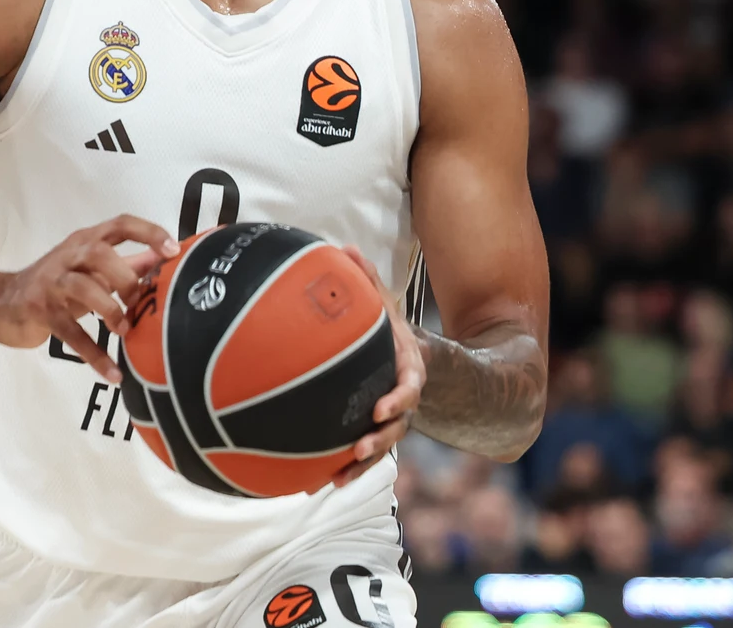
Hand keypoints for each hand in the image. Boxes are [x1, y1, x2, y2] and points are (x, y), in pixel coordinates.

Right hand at [0, 215, 178, 382]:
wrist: (2, 304)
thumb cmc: (56, 284)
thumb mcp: (91, 270)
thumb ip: (127, 264)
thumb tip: (166, 261)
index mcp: (86, 241)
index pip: (120, 224)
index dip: (148, 233)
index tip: (174, 250)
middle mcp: (69, 255)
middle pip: (100, 252)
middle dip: (127, 278)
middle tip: (140, 303)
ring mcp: (52, 282)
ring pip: (83, 287)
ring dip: (110, 309)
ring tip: (125, 330)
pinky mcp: (41, 311)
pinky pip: (70, 332)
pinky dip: (94, 354)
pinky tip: (113, 373)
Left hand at [327, 244, 425, 489]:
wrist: (415, 361)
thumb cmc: (392, 330)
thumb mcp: (385, 305)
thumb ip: (367, 281)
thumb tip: (344, 248)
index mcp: (409, 369)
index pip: (411, 386)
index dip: (399, 399)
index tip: (381, 409)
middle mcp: (404, 399)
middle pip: (398, 425)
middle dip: (380, 440)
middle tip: (360, 447)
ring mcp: (391, 420)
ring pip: (382, 448)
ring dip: (361, 466)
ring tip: (336, 479)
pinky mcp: (375, 433)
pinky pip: (362, 458)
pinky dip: (345, 471)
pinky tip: (317, 485)